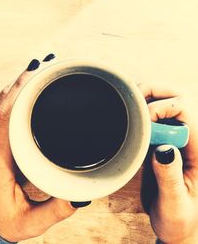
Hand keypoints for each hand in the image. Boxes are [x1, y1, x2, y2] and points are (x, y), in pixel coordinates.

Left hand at [0, 56, 76, 241]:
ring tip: (38, 71)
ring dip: (17, 86)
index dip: (19, 92)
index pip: (4, 118)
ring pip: (0, 105)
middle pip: (2, 104)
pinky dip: (12, 97)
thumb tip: (81, 195)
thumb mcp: (30, 223)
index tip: (35, 73)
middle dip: (22, 81)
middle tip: (44, 65)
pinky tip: (25, 90)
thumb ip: (57, 209)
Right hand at [138, 83, 197, 243]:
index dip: (161, 109)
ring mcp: (175, 138)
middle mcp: (189, 139)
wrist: (176, 223)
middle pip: (177, 97)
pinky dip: (139, 109)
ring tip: (127, 105)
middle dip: (152, 92)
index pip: (186, 111)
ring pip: (165, 101)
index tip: (141, 122)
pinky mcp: (162, 141)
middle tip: (130, 101)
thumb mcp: (175, 204)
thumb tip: (163, 148)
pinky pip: (153, 116)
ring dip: (145, 98)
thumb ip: (170, 177)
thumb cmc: (179, 219)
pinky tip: (128, 114)